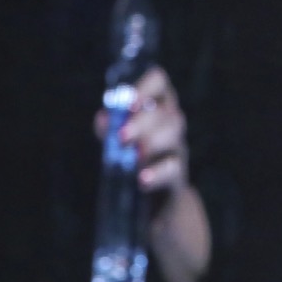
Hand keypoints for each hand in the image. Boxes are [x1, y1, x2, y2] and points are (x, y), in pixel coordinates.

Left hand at [95, 65, 191, 200]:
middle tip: (122, 137)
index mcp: (156, 105)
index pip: (159, 83)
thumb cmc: (136, 158)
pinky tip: (142, 179)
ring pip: (173, 135)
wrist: (157, 198)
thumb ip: (111, 129)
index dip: (146, 87)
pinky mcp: (178, 174)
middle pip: (166, 111)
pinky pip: (172, 169)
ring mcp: (177, 148)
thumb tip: (103, 118)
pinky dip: (157, 174)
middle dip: (143, 123)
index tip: (130, 103)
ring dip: (152, 142)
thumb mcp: (121, 140)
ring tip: (135, 156)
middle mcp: (171, 121)